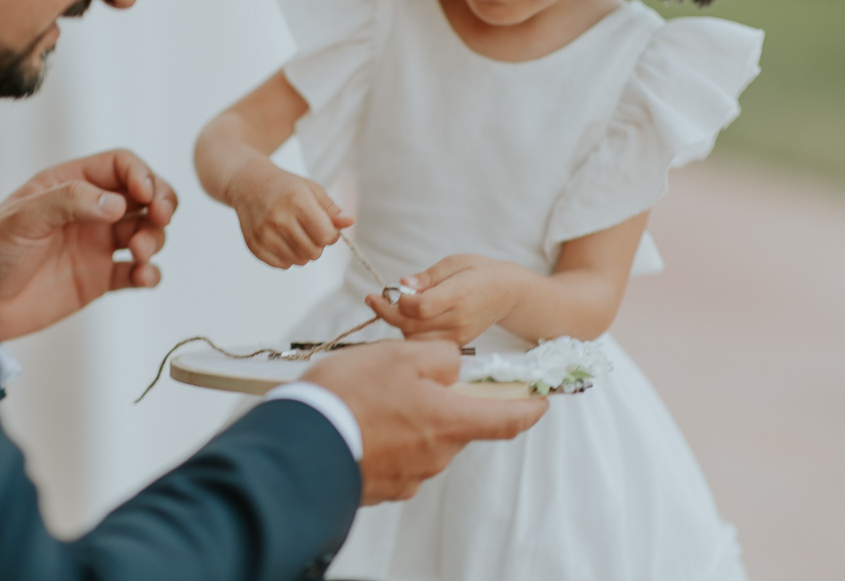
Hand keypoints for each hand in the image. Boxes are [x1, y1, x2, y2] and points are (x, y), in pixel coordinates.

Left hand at [0, 150, 177, 341]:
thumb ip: (68, 201)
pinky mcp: (100, 278)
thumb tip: (117, 203)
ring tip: (141, 253)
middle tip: (163, 216)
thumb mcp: (22, 217)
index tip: (147, 195)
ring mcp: (97, 244)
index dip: (141, 174)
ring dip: (155, 238)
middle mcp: (89, 210)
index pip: (119, 165)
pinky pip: (137, 271)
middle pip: (143, 195)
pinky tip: (144, 277)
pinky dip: (150, 273)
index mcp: (70, 184)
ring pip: (146, 231)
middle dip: (162, 201)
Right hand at [228, 162, 353, 268]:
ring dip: (303, 252)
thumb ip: (331, 209)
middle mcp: (279, 219)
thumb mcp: (312, 190)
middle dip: (318, 245)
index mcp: (297, 201)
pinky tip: (283, 240)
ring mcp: (264, 234)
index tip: (325, 228)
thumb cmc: (285, 187)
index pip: (326, 236)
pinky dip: (287, 257)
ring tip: (296, 234)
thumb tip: (350, 222)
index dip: (331, 235)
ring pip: (299, 261)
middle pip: (314, 252)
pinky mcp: (254, 246)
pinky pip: (281, 265)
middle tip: (310, 231)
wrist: (248, 183)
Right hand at [302, 340, 547, 504]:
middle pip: (458, 425)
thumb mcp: (400, 355)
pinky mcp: (384, 488)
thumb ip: (440, 357)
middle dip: (444, 403)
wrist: (302, 443)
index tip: (542, 402)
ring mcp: (410, 476)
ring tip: (375, 397)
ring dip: (413, 419)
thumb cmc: (350, 396)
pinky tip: (364, 422)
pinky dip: (390, 440)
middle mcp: (437, 455)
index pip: (506, 419)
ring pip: (426, 440)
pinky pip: (399, 458)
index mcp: (449, 421)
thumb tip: (454, 367)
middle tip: (412, 378)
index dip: (528, 409)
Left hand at [365, 254, 524, 345]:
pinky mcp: (458, 344)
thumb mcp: (455, 262)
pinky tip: (407, 319)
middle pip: (413, 326)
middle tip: (374, 300)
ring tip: (391, 308)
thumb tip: (403, 283)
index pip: (420, 307)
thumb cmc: (480, 272)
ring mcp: (459, 335)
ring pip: (416, 339)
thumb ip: (428, 276)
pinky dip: (411, 334)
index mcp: (459, 295)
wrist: (508, 293)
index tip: (385, 291)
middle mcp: (459, 320)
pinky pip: (426, 344)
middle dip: (388, 314)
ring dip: (398, 326)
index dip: (399, 301)